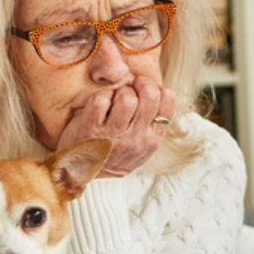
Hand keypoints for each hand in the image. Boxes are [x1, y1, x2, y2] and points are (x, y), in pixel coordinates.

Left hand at [56, 75, 176, 176]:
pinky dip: (100, 96)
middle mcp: (135, 138)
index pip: (167, 104)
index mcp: (152, 139)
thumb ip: (153, 124)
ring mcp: (112, 134)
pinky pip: (101, 100)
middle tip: (132, 85)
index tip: (147, 89)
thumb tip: (163, 91)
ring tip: (115, 97)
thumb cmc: (116, 151)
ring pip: (126, 97)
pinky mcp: (90, 128)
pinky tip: (101, 103)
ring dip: (120, 91)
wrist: (85, 170)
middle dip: (141, 83)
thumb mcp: (142, 145)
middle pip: (149, 95)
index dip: (158, 89)